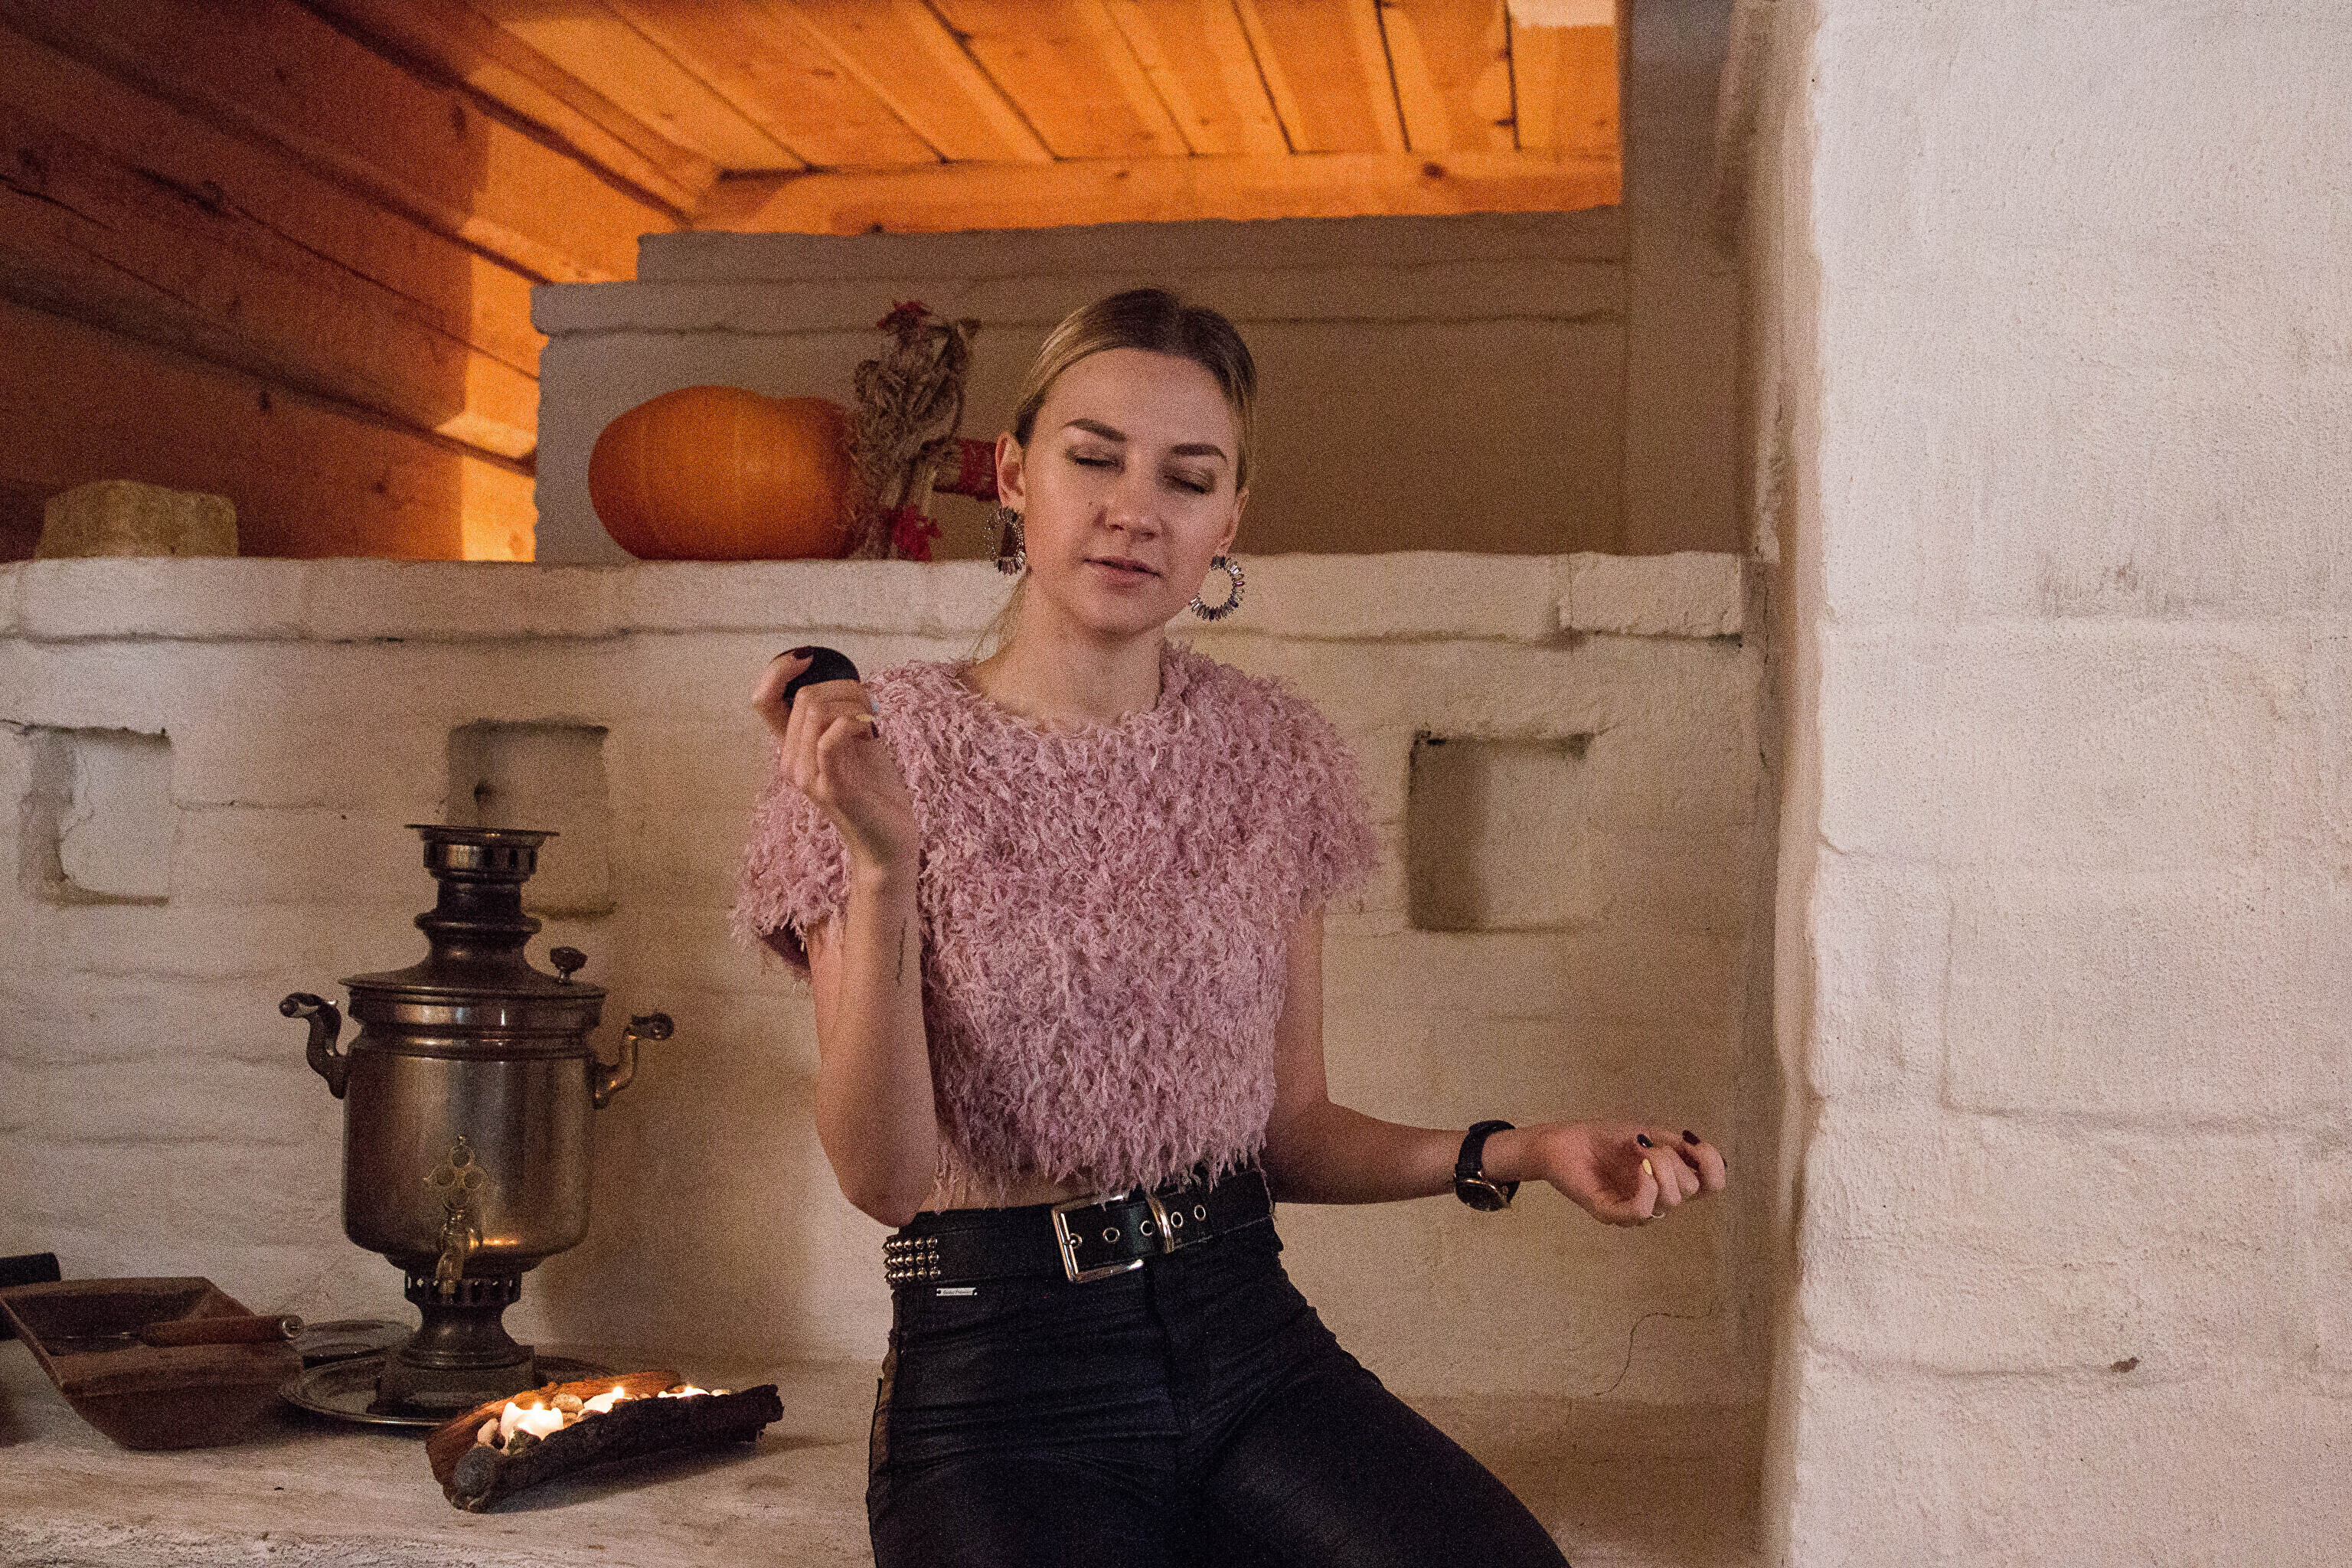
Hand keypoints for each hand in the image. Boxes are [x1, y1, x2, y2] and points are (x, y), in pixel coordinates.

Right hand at [752, 651, 917, 874]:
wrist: (889, 841)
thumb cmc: (875, 791)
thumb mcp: (857, 743)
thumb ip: (843, 715)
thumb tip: (848, 681)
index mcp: (793, 749)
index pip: (763, 700)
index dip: (778, 670)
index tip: (809, 659)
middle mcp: (791, 762)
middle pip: (802, 697)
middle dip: (842, 686)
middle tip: (868, 703)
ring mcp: (807, 777)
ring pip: (815, 711)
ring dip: (852, 702)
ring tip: (872, 717)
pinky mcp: (831, 789)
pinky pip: (828, 740)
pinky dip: (851, 722)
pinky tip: (868, 729)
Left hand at [1526, 1121, 1727, 1226]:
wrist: (1560, 1142)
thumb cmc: (1601, 1138)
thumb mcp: (1645, 1133)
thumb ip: (1673, 1144)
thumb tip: (1700, 1148)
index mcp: (1668, 1180)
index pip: (1710, 1186)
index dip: (1713, 1167)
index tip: (1695, 1144)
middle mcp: (1656, 1199)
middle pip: (1690, 1190)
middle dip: (1675, 1160)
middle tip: (1650, 1145)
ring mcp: (1633, 1209)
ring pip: (1670, 1201)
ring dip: (1661, 1168)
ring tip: (1640, 1152)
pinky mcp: (1611, 1213)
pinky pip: (1643, 1212)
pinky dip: (1647, 1187)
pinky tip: (1639, 1168)